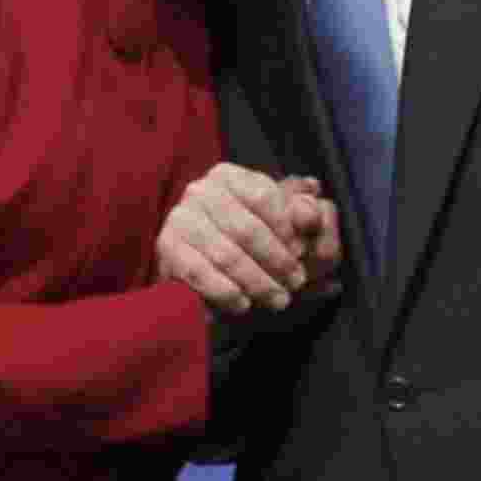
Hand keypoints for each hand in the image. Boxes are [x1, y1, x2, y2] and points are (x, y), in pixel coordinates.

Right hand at [156, 164, 341, 315]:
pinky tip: (243, 304)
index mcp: (229, 176)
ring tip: (278, 299)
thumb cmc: (250, 241)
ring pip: (226, 254)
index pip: (263, 196)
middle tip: (296, 283)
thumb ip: (302, 209)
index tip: (302, 252)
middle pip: (246, 229)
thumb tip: (314, 193)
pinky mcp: (167, 248)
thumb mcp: (281, 223)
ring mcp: (180, 218)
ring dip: (256, 281)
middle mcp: (201, 190)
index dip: (286, 227)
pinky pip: (199, 272)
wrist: (205, 270)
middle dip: (276, 260)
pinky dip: (225, 291)